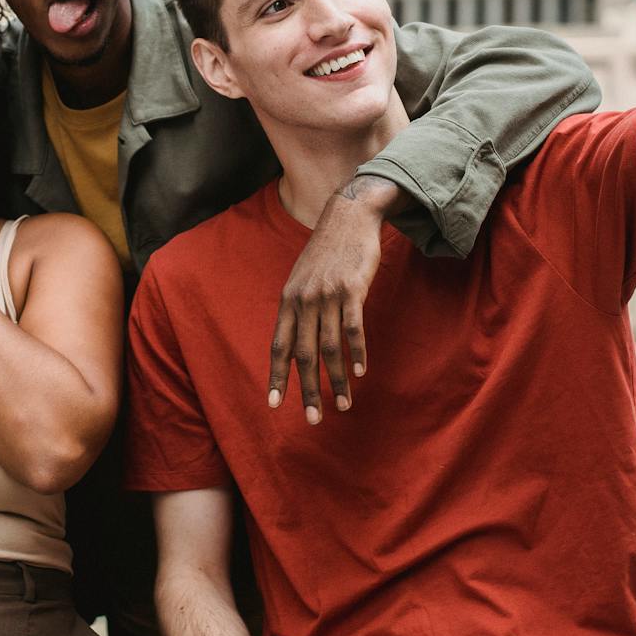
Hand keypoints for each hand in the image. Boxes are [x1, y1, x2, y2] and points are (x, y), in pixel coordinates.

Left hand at [269, 177, 399, 423]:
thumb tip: (294, 343)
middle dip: (307, 391)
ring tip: (344, 404)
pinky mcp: (351, 289)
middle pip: (303, 355)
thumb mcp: (302, 278)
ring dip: (336, 381)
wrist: (348, 216)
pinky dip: (356, 353)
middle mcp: (303, 300)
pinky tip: (360, 372)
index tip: (275, 405)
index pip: (278, 347)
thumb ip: (297, 309)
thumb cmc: (326, 251)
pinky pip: (352, 329)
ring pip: (329, 348)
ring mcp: (327, 295)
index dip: (276, 377)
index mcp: (288, 300)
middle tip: (313, 419)